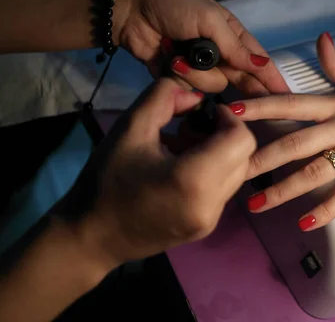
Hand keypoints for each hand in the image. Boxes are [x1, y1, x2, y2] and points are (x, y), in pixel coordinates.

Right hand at [57, 78, 255, 265]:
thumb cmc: (105, 181)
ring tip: (180, 149)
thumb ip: (164, 97)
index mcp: (193, 180)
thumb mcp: (129, 128)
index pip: (242, 139)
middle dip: (223, 134)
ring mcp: (211, 220)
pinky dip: (211, 171)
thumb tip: (196, 96)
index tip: (203, 112)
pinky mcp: (206, 227)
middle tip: (188, 130)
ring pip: (237, 172)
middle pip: (244, 155)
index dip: (229, 118)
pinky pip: (223, 189)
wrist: (91, 238)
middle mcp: (211, 204)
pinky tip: (179, 169)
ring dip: (218, 152)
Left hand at [117, 0, 288, 94]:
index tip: (287, 97)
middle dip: (246, 89)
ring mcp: (200, 70)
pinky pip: (190, 91)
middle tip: (256, 106)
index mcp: (232, 36)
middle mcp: (220, 55)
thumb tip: (261, 65)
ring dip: (196, 73)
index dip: (272, 79)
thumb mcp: (209, 19)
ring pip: (214, 87)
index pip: (259, 61)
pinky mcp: (180, 81)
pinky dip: (180, 78)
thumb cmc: (174, 5)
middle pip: (242, 80)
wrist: (130, 10)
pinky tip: (169, 60)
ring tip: (177, 54)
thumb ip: (235, 46)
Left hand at [232, 33, 334, 230]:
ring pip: (314, 172)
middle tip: (230, 170)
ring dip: (282, 191)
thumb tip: (321, 38)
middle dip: (259, 158)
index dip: (260, 107)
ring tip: (256, 205)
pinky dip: (325, 210)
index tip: (232, 112)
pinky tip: (305, 222)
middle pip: (294, 142)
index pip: (292, 103)